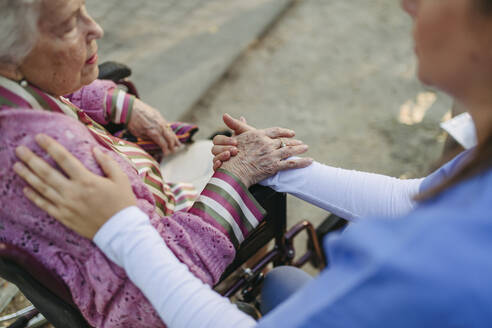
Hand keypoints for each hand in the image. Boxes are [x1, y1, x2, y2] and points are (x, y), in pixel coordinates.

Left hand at [13, 134, 136, 238]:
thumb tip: (94, 149)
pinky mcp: (64, 217)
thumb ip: (107, 163)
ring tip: (16, 166)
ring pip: (42, 188)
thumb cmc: (122, 203)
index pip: (64, 159)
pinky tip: (25, 188)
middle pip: (47, 173)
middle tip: (19, 150)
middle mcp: (73, 192)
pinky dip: (34, 197)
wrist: (120, 230)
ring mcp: (66, 205)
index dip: (50, 147)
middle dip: (31, 160)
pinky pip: (45, 205)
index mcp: (86, 180)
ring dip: (28, 176)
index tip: (39, 137)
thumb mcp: (121, 179)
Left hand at [128, 99, 180, 155]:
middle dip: (172, 145)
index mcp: (153, 132)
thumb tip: (153, 144)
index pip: (163, 143)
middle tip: (174, 151)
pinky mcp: (159, 115)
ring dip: (175, 138)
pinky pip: (167, 125)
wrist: (130, 107)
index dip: (166, 150)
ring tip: (178, 144)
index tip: (167, 154)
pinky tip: (172, 134)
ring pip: (170, 131)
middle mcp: (159, 126)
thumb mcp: (137, 134)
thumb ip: (147, 139)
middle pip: (169, 138)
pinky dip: (171, 131)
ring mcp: (160, 120)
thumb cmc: (132, 121)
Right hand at [215, 115, 312, 186]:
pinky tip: (310, 161)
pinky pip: (291, 163)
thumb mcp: (236, 138)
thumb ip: (240, 127)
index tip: (291, 132)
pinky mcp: (274, 166)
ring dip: (299, 149)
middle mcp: (267, 143)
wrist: (233, 170)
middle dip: (293, 142)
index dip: (283, 132)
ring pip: (289, 150)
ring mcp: (272, 154)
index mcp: (258, 135)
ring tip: (305, 148)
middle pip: (284, 141)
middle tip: (301, 143)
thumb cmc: (231, 156)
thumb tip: (242, 116)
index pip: (274, 131)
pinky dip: (302, 162)